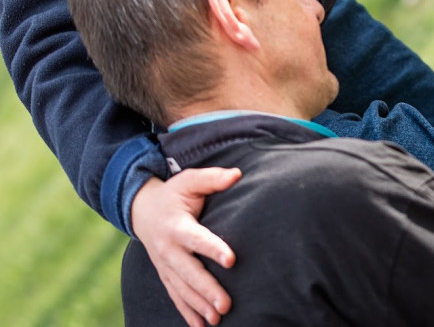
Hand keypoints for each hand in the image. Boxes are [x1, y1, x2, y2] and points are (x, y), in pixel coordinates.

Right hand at [131, 167, 241, 326]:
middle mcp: (168, 249)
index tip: (231, 259)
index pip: (197, 239)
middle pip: (189, 272)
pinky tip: (201, 326)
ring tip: (217, 319)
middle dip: (207, 290)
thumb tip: (237, 174)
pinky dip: (187, 312)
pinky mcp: (166, 274)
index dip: (213, 249)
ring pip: (182, 289)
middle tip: (226, 305)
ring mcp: (165, 265)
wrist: (142, 211)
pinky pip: (175, 296)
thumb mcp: (190, 180)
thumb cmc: (174, 194)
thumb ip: (213, 178)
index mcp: (176, 226)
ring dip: (199, 306)